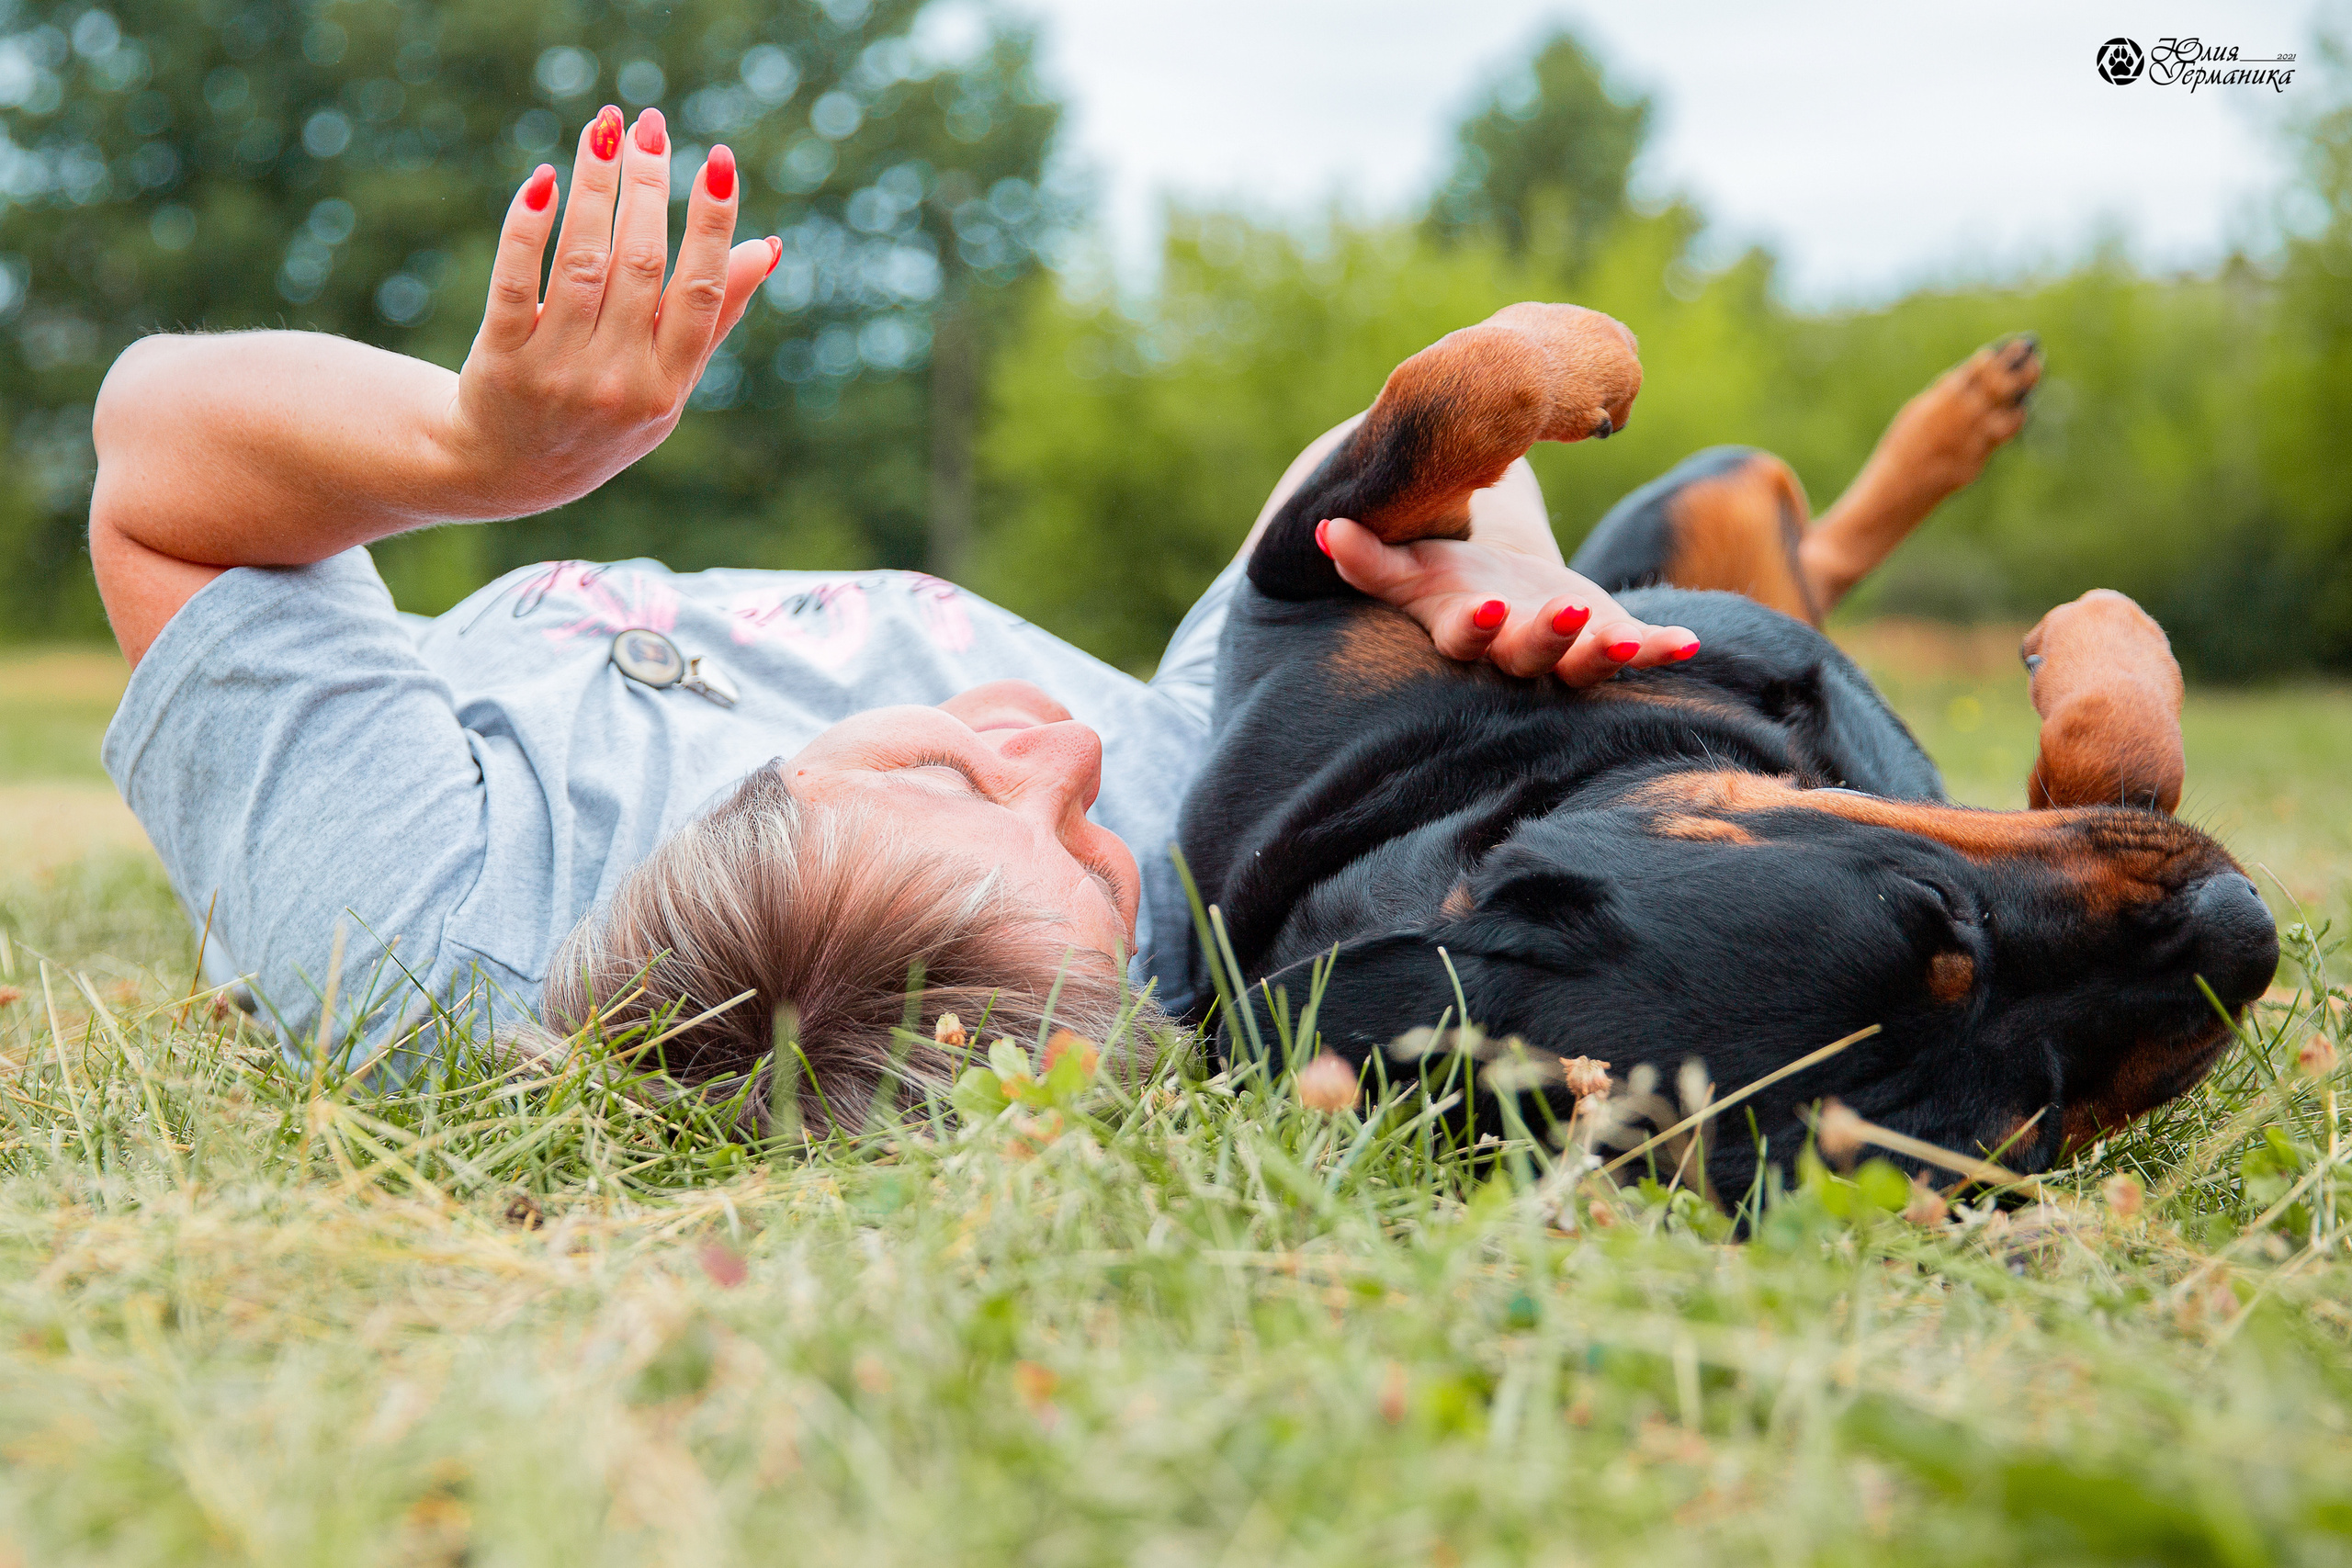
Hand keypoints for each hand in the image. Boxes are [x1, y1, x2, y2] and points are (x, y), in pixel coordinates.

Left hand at [445, 105, 777, 517]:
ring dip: (594, 187)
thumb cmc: (603, 416)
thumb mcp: (669, 382)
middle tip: (647, 126)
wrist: (508, 471)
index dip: (712, 222)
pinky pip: (515, 280)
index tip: (717, 157)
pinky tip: (545, 180)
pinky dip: (529, 226)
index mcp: (669, 386)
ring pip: (581, 262)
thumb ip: (715, 318)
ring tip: (602, 130)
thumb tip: (768, 247)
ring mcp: (558, 374)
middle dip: (647, 187)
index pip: (699, 290)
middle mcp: (618, 383)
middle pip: (640, 265)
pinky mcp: (502, 361)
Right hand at [1319, 515, 1700, 683]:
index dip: (1476, 629)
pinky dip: (1662, 650)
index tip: (1487, 609)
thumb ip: (1369, 555)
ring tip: (1627, 640)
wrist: (1501, 591)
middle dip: (1548, 637)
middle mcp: (1514, 651)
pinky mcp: (1607, 640)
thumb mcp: (1410, 564)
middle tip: (1567, 614)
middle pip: (1529, 655)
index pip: (1465, 638)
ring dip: (1605, 654)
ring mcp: (1565, 651)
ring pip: (1583, 665)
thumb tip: (1325, 529)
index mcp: (1465, 630)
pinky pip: (1637, 651)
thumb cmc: (1448, 578)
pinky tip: (1690, 642)